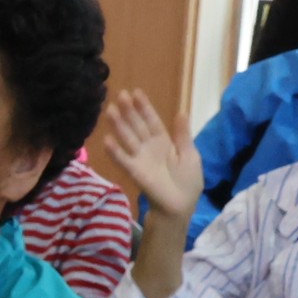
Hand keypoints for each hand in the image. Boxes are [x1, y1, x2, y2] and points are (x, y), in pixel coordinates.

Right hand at [92, 87, 201, 220]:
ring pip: (127, 138)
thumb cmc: (188, 181)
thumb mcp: (190, 154)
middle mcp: (148, 147)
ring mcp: (139, 158)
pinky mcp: (135, 172)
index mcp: (163, 141)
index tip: (135, 92)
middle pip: (137, 126)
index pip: (151, 120)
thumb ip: (182, 135)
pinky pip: (123, 160)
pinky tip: (107, 140)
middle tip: (119, 95)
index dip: (144, 107)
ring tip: (110, 111)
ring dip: (119, 125)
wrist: (181, 205)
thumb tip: (181, 112)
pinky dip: (115, 151)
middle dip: (129, 111)